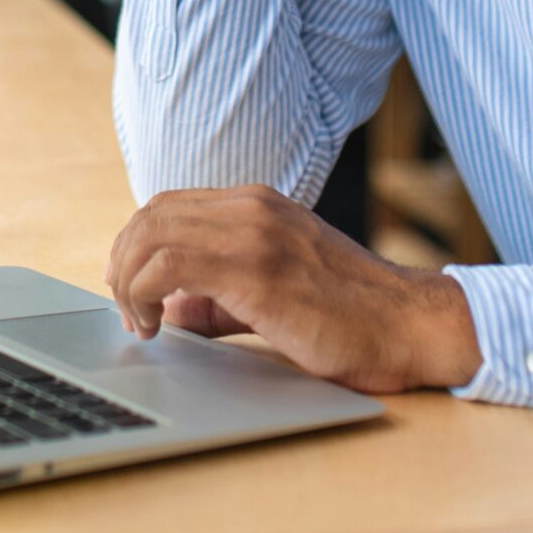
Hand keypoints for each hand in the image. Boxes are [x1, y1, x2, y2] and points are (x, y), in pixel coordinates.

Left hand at [103, 185, 482, 393]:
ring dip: (127, 280)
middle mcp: (253, 207)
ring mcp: (256, 232)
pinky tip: (154, 327)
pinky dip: (144, 293)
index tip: (128, 292)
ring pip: (153, 233)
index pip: (167, 207)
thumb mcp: (274, 296)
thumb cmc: (353, 317)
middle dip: (122, 264)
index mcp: (258, 205)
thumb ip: (218, 302)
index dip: (134, 249)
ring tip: (136, 323)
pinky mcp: (259, 268)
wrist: (411, 325)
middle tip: (124, 312)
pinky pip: (171, 264)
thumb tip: (168, 314)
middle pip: (151, 215)